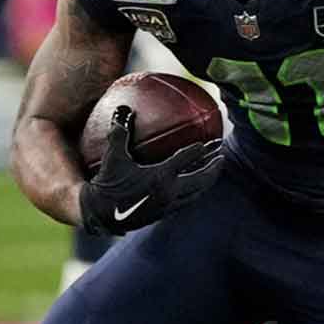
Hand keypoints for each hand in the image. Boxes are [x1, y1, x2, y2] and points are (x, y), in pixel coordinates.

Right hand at [78, 106, 224, 235]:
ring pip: (196, 193)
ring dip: (208, 181)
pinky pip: (187, 200)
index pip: (185, 160)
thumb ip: (120, 132)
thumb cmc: (107, 182)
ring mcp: (168, 205)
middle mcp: (169, 192)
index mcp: (160, 177)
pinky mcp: (164, 214)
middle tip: (222, 155)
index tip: (208, 142)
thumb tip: (124, 109)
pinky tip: (195, 186)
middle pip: (200, 179)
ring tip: (215, 170)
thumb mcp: (113, 157)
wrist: (100, 214)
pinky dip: (195, 191)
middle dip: (214, 167)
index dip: (198, 150)